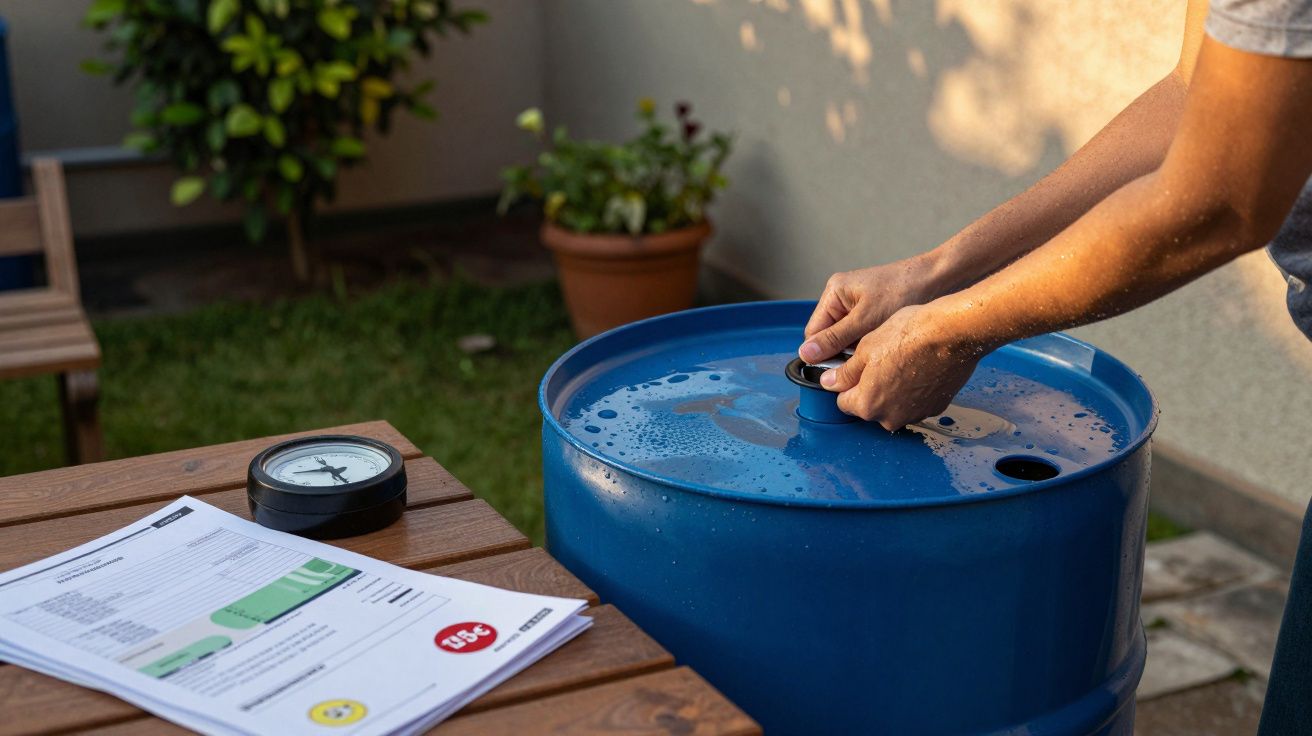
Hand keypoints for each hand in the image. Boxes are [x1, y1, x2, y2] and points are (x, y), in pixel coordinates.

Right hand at [799, 255, 944, 363]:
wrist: (939, 279)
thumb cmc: (904, 291)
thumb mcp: (865, 320)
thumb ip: (835, 339)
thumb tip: (805, 355)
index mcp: (834, 293)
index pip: (814, 333)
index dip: (821, 354)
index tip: (833, 373)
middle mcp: (843, 299)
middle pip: (829, 337)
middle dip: (842, 352)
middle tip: (858, 365)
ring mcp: (859, 306)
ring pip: (847, 339)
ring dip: (857, 350)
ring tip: (875, 355)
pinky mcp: (874, 313)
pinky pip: (862, 336)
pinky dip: (869, 345)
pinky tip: (883, 349)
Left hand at [819, 305, 986, 430]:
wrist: (952, 333)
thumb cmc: (910, 336)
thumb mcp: (865, 349)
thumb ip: (845, 373)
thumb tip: (829, 383)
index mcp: (868, 405)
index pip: (844, 402)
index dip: (846, 383)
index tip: (853, 369)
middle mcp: (891, 418)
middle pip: (870, 406)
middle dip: (870, 387)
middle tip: (880, 360)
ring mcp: (916, 414)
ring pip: (893, 405)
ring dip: (893, 389)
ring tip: (901, 361)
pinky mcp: (936, 407)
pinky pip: (916, 401)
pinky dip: (914, 389)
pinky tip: (918, 367)